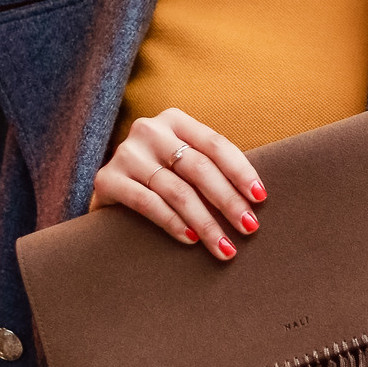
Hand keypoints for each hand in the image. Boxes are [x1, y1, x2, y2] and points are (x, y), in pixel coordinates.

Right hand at [90, 108, 264, 260]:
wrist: (109, 189)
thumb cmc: (159, 176)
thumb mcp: (182, 161)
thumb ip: (209, 167)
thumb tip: (254, 198)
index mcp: (174, 120)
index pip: (215, 144)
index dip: (240, 171)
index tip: (260, 198)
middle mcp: (149, 130)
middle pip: (198, 167)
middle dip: (227, 201)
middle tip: (249, 227)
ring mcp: (126, 153)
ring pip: (176, 190)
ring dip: (205, 222)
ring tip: (224, 246)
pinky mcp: (107, 179)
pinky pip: (147, 203)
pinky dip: (172, 223)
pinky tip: (190, 240)